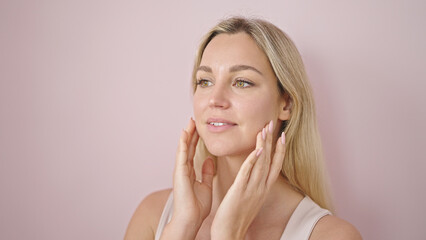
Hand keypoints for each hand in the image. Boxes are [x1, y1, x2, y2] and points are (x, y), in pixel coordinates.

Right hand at [160, 118, 214, 239]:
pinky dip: (182, 143)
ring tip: (189, 122)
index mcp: (190, 173)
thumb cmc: (197, 207)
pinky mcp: (179, 173)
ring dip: (186, 135)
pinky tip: (185, 133)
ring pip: (183, 148)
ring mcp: (180, 170)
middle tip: (193, 120)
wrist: (190, 219)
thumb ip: (207, 172)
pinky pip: (181, 155)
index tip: (199, 129)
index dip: (195, 140)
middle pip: (187, 147)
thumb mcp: (206, 185)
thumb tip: (210, 160)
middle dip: (190, 133)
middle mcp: (184, 170)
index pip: (193, 152)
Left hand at [210, 120, 285, 239]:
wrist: (230, 234)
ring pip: (261, 163)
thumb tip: (252, 176)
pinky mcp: (240, 191)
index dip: (279, 150)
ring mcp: (252, 189)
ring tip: (265, 129)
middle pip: (270, 160)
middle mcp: (261, 188)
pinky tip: (258, 149)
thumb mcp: (248, 199)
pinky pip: (248, 173)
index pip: (275, 166)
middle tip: (273, 123)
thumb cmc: (236, 217)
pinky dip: (254, 160)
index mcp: (263, 190)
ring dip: (264, 144)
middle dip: (272, 141)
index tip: (282, 135)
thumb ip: (251, 186)